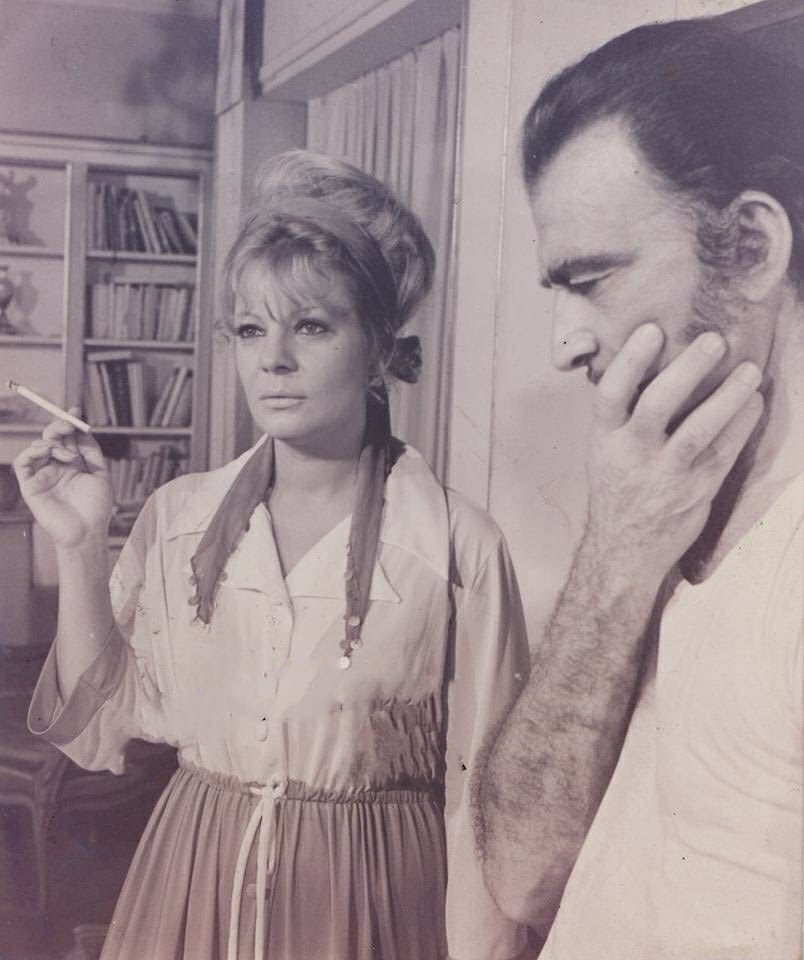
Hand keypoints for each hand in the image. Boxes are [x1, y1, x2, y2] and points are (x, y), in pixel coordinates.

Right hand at [14, 411, 113, 548]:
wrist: (87, 531)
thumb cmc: (96, 507)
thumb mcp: (100, 474)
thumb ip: (91, 451)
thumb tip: (83, 430)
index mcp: (74, 464)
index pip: (68, 438)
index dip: (69, 422)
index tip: (75, 410)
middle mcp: (57, 467)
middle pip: (51, 438)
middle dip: (59, 426)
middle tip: (68, 424)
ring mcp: (43, 475)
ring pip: (37, 447)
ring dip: (52, 443)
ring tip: (69, 456)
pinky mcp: (30, 485)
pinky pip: (23, 462)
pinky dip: (33, 451)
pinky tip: (49, 453)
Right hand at [584, 323, 763, 581]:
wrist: (624, 550)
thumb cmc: (617, 491)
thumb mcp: (604, 451)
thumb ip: (621, 416)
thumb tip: (646, 364)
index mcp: (603, 440)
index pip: (610, 395)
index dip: (630, 361)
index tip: (652, 330)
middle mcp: (630, 456)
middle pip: (656, 406)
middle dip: (687, 370)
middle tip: (714, 341)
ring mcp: (664, 475)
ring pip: (697, 431)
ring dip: (726, 397)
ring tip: (749, 369)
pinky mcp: (695, 492)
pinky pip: (723, 453)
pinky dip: (741, 425)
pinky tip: (754, 402)